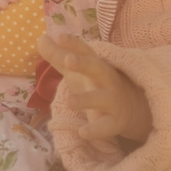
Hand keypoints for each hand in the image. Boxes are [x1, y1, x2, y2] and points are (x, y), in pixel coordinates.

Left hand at [37, 33, 151, 143]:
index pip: (84, 51)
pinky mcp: (114, 121)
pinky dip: (95, 130)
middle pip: (97, 68)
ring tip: (69, 101)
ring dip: (85, 99)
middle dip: (84, 64)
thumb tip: (41, 38)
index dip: (73, 44)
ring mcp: (112, 100)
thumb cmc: (96, 83)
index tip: (59, 37)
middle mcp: (106, 79)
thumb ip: (58, 55)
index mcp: (95, 64)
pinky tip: (82, 133)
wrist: (129, 108)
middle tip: (68, 59)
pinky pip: (105, 126)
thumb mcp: (77, 70)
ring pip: (100, 99)